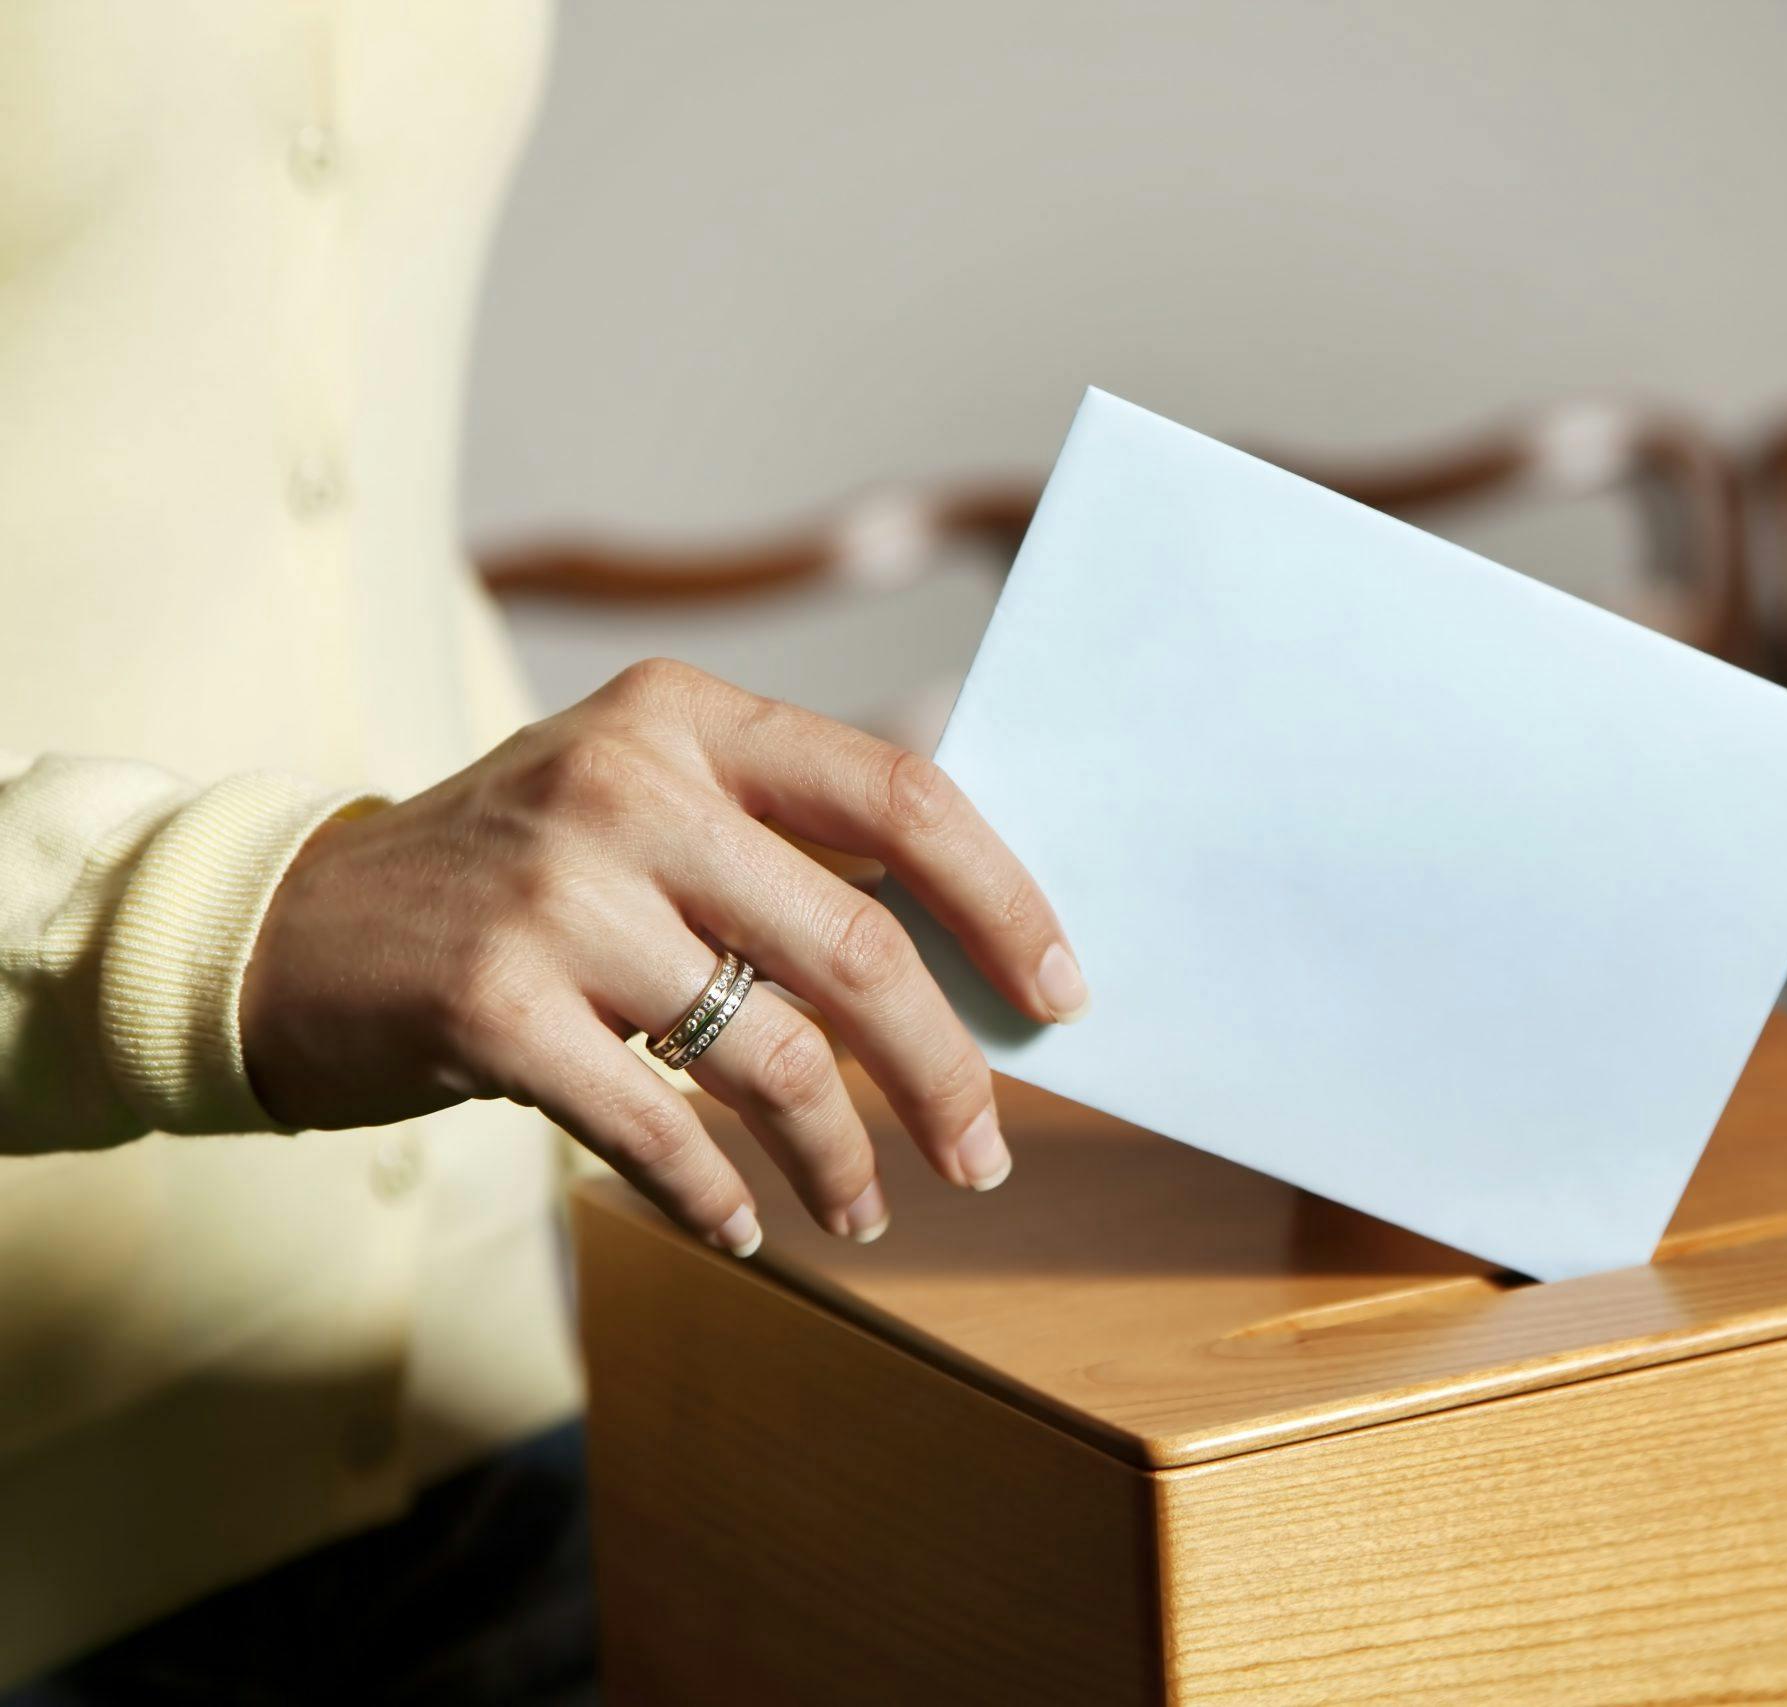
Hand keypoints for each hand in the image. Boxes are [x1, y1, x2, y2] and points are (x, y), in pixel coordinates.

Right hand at [240, 659, 1088, 1254]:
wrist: (289, 928)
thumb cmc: (514, 879)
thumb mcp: (642, 806)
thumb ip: (782, 849)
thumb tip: (975, 960)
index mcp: (688, 717)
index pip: (902, 798)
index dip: (1004, 904)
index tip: (1058, 998)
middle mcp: (625, 785)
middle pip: (860, 947)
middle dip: (946, 1071)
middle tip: (984, 1152)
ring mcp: (554, 895)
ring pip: (774, 1055)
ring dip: (842, 1155)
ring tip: (866, 1207)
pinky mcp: (491, 1007)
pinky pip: (661, 1130)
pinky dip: (717, 1196)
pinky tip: (743, 1226)